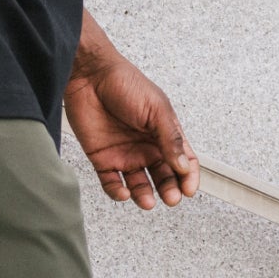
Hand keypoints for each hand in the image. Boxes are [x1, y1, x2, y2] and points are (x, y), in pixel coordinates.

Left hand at [65, 49, 199, 209]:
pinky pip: (111, 183)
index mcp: (164, 133)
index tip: (188, 190)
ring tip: (147, 201)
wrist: (89, 76)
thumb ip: (170, 139)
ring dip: (145, 195)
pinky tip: (123, 193)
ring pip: (139, 184)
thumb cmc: (126, 84)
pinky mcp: (102, 159)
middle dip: (169, 190)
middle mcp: (147, 147)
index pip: (184, 161)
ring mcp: (125, 154)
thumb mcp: (156, 109)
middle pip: (164, 177)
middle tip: (171, 198)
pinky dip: (117, 192)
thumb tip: (184, 166)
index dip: (189, 177)